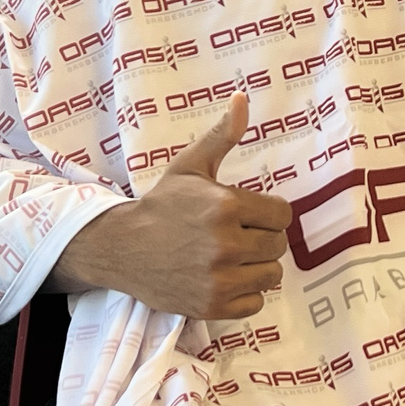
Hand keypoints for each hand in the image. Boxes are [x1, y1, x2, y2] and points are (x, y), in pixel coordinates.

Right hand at [50, 95, 292, 316]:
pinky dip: (244, 294)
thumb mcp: (190, 166)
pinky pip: (255, 303)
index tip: (248, 215)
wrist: (122, 248)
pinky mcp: (212, 307)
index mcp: (226, 207)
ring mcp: (219, 280)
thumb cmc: (161, 205)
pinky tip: (223, 278)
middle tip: (236, 236)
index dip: (267, 213)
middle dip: (262, 238)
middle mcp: (226, 245)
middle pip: (278, 245)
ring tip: (231, 257)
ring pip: (271, 274)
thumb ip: (222, 135)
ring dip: (256, 266)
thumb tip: (242, 98)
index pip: (282, 214)